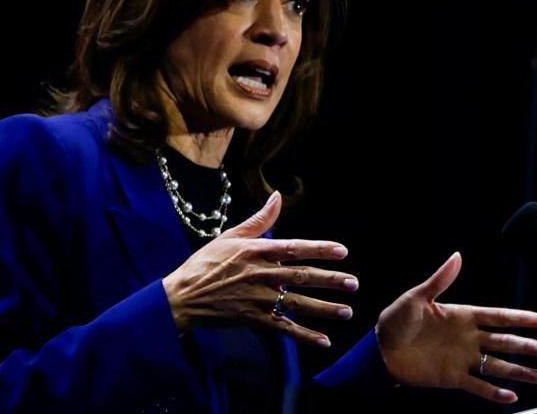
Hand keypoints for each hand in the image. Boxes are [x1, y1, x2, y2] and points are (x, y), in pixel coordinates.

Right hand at [162, 191, 358, 346]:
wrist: (183, 296)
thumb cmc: (206, 263)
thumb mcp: (231, 236)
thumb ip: (259, 219)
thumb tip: (277, 196)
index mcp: (258, 252)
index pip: (295, 248)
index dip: (320, 249)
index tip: (342, 251)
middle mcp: (262, 275)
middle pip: (303, 277)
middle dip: (330, 281)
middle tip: (353, 284)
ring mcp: (259, 299)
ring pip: (298, 303)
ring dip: (325, 308)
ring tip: (347, 310)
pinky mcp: (255, 319)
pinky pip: (285, 329)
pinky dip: (305, 336)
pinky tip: (324, 340)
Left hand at [375, 252, 536, 403]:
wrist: (379, 349)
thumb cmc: (396, 320)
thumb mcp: (417, 297)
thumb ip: (440, 280)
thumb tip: (457, 257)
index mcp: (462, 316)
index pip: (497, 316)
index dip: (520, 318)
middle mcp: (468, 338)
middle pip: (505, 342)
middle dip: (527, 347)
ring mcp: (462, 359)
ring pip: (498, 366)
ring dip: (519, 371)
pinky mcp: (452, 377)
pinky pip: (478, 386)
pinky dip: (494, 392)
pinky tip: (511, 396)